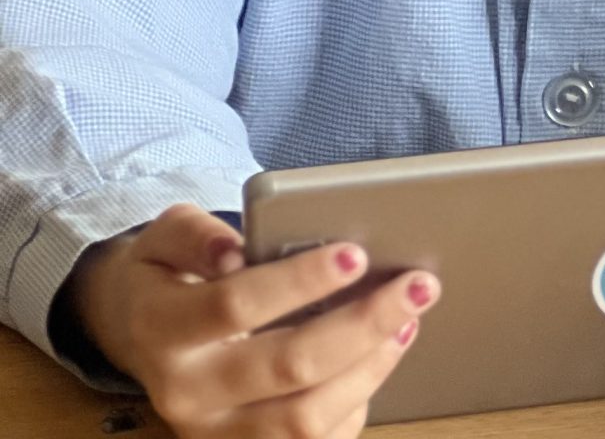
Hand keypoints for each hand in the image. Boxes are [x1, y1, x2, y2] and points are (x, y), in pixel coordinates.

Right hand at [69, 204, 437, 438]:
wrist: (137, 336)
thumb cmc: (168, 277)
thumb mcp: (163, 240)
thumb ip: (194, 236)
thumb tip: (234, 251)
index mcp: (164, 330)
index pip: (235, 305)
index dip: (299, 280)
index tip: (356, 254)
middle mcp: (186, 392)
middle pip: (287, 367)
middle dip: (363, 325)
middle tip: (416, 286)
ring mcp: (215, 431)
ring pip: (305, 418)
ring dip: (370, 367)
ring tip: (408, 320)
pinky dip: (357, 403)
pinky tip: (382, 358)